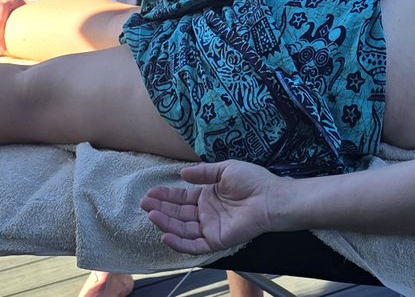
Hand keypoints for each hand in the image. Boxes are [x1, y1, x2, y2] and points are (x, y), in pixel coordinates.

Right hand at [141, 161, 279, 253]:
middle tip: (144, 203)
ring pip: (182, 229)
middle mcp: (206, 212)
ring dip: (166, 223)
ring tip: (151, 214)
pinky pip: (194, 245)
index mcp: (208, 196)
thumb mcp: (225, 169)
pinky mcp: (216, 240)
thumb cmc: (252, 181)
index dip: (166, 195)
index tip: (151, 192)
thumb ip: (203, 173)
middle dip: (161, 208)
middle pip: (178, 213)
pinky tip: (166, 236)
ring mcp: (210, 227)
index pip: (182, 198)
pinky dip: (180, 243)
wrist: (270, 197)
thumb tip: (181, 174)